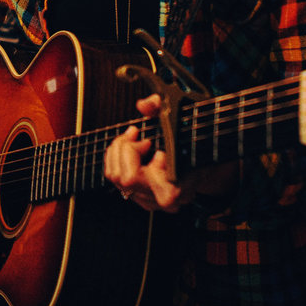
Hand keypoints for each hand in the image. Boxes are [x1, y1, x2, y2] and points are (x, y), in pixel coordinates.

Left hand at [104, 94, 238, 212]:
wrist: (194, 156)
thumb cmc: (190, 137)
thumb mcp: (182, 118)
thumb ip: (164, 108)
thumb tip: (144, 105)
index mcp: (185, 188)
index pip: (168, 193)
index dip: (157, 167)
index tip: (162, 152)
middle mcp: (164, 199)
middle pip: (129, 180)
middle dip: (129, 150)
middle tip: (142, 137)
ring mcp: (146, 198)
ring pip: (115, 176)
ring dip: (119, 149)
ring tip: (134, 136)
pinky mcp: (133, 193)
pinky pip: (112, 174)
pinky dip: (115, 153)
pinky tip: (128, 143)